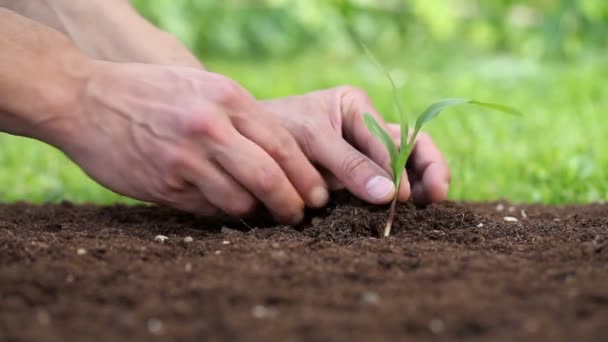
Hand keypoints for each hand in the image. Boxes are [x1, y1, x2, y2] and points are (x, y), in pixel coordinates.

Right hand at [59, 61, 328, 222]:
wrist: (84, 98)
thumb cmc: (150, 93)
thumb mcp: (201, 87)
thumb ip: (239, 118)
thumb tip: (276, 160)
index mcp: (226, 97)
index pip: (283, 144)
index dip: (305, 175)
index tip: (317, 193)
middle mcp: (209, 126)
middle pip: (269, 176)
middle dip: (292, 203)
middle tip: (299, 215)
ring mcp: (185, 157)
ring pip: (240, 200)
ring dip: (257, 212)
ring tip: (263, 214)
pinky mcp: (164, 184)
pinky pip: (207, 209)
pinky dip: (222, 213)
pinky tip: (225, 208)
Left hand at [260, 86, 449, 205]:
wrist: (246, 151)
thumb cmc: (274, 132)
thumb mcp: (310, 140)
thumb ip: (349, 164)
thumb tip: (391, 196)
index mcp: (356, 108)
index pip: (390, 136)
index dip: (400, 165)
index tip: (398, 195)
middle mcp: (366, 131)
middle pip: (412, 147)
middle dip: (428, 171)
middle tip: (434, 197)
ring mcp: (363, 158)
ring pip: (407, 169)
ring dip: (420, 187)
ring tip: (427, 206)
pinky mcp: (356, 182)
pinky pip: (386, 189)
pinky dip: (400, 199)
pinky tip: (407, 213)